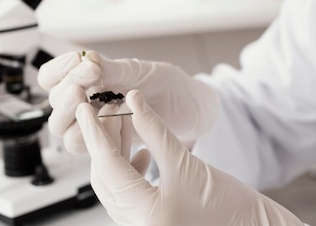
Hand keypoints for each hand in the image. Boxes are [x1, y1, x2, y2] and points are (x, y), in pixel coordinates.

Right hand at [37, 50, 219, 152]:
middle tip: (83, 85)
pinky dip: (99, 135)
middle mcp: (86, 105)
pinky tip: (117, 120)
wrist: (189, 106)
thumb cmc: (165, 85)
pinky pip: (92, 148)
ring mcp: (97, 127)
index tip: (80, 61)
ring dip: (77, 118)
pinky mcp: (112, 146)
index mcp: (87, 80)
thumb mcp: (140, 71)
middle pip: (53, 107)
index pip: (51, 78)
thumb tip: (90, 59)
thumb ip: (115, 69)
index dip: (58, 71)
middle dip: (64, 96)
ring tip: (96, 104)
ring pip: (66, 132)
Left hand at [76, 90, 304, 225]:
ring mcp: (144, 225)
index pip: (107, 167)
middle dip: (103, 142)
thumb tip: (134, 103)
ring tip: (124, 124)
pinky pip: (129, 192)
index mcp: (144, 215)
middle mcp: (138, 225)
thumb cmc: (231, 208)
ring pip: (115, 184)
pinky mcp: (152, 220)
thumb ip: (155, 130)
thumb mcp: (187, 161)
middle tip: (104, 111)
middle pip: (106, 178)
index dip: (94, 133)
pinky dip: (129, 169)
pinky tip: (139, 152)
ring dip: (117, 152)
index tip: (84, 109)